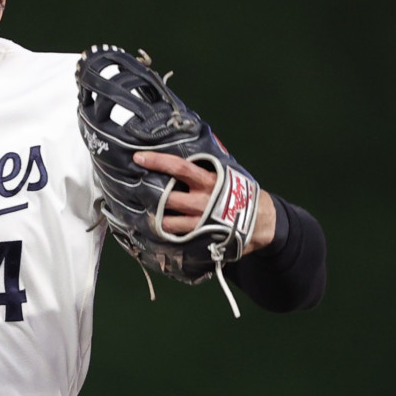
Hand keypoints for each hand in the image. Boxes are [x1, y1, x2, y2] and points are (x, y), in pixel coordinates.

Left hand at [133, 151, 275, 253]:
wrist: (264, 222)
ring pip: (168, 221)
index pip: (179, 167)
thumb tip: (182, 156)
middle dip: (148, 193)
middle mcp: (203, 202)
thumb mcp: (227, 175)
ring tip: (139, 210)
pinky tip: (152, 229)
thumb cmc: (242, 193)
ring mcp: (201, 223)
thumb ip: (205, 167)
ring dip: (152, 216)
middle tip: (132, 188)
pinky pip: (177, 237)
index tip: (138, 157)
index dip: (157, 161)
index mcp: (209, 182)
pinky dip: (164, 233)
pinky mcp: (201, 239)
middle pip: (167, 197)